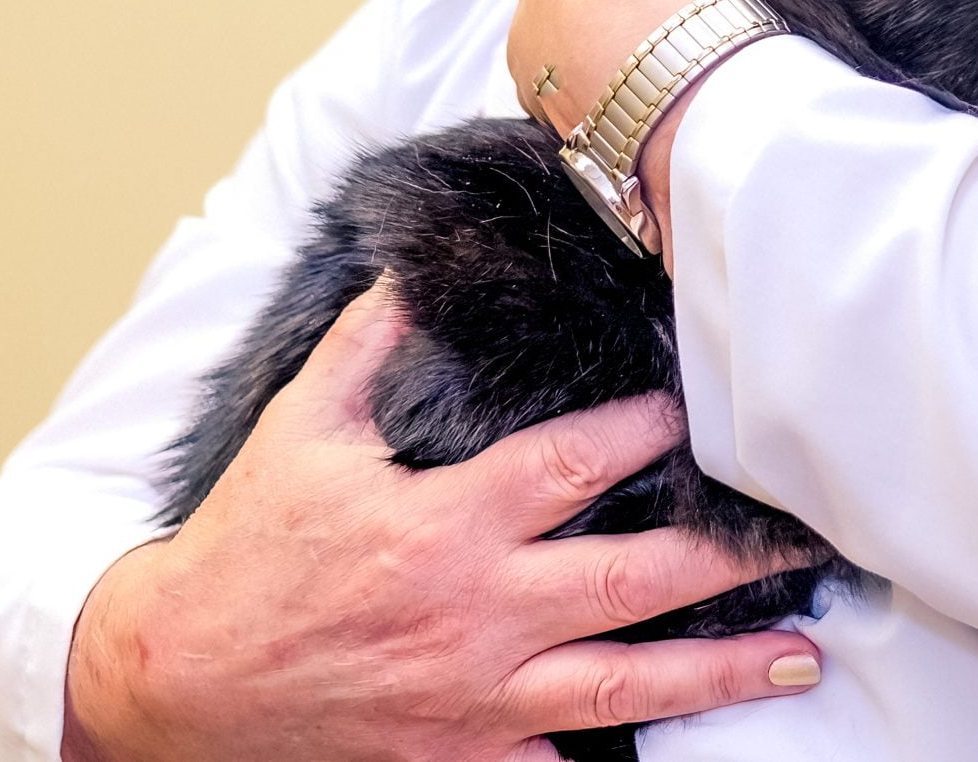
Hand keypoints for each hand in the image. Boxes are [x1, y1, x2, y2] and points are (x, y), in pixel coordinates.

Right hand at [62, 281, 821, 761]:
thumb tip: (415, 266)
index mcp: (444, 526)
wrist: (171, 681)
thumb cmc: (242, 551)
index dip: (646, 428)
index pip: (574, 466)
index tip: (704, 403)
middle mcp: (476, 614)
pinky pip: (554, 760)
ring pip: (624, 688)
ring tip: (802, 664)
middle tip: (807, 543)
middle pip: (634, 584)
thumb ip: (366, 345)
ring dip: (720, 679)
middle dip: (729, 564)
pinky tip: (688, 743)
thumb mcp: (298, 430)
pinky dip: (615, 753)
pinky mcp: (458, 756)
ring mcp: (475, 696)